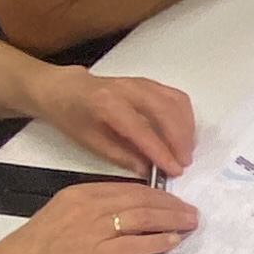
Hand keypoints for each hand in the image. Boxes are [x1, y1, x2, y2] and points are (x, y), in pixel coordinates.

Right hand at [0, 179, 197, 253]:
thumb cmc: (33, 247)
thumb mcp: (60, 214)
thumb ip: (91, 209)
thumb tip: (125, 212)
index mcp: (79, 193)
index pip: (128, 188)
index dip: (156, 193)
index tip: (174, 199)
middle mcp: (88, 206)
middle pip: (141, 200)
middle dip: (171, 205)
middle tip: (191, 211)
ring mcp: (92, 230)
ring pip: (142, 219)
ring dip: (171, 221)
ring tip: (189, 224)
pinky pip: (133, 244)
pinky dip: (157, 242)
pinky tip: (172, 242)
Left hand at [37, 69, 195, 176]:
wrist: (67, 90)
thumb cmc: (74, 115)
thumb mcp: (90, 141)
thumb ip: (122, 155)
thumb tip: (149, 169)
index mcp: (107, 104)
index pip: (142, 130)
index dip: (161, 151)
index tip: (174, 170)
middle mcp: (128, 89)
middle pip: (165, 111)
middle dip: (180, 140)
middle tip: (184, 162)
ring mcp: (142, 83)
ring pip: (176, 102)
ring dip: (186, 128)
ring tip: (185, 151)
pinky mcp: (150, 83)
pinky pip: (176, 97)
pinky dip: (185, 117)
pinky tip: (184, 134)